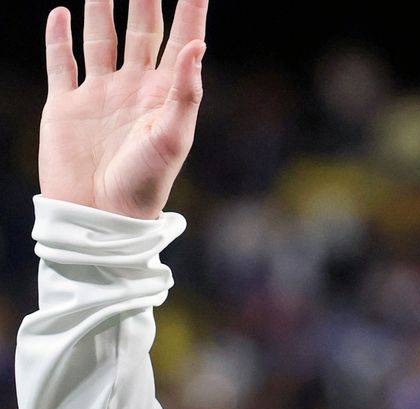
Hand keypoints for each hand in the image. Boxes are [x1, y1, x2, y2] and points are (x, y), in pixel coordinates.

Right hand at [39, 0, 207, 218]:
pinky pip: (62, 63)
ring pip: (101, 39)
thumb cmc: (145, 182)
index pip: (182, 42)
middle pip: (141, 31)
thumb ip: (186, 90)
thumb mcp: (174, 137)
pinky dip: (59, 38)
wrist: (100, 214)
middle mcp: (134, 88)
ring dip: (102, 9)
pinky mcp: (66, 105)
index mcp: (165, 95)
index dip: (190, 12)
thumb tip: (197, 44)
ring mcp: (99, 94)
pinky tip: (63, 13)